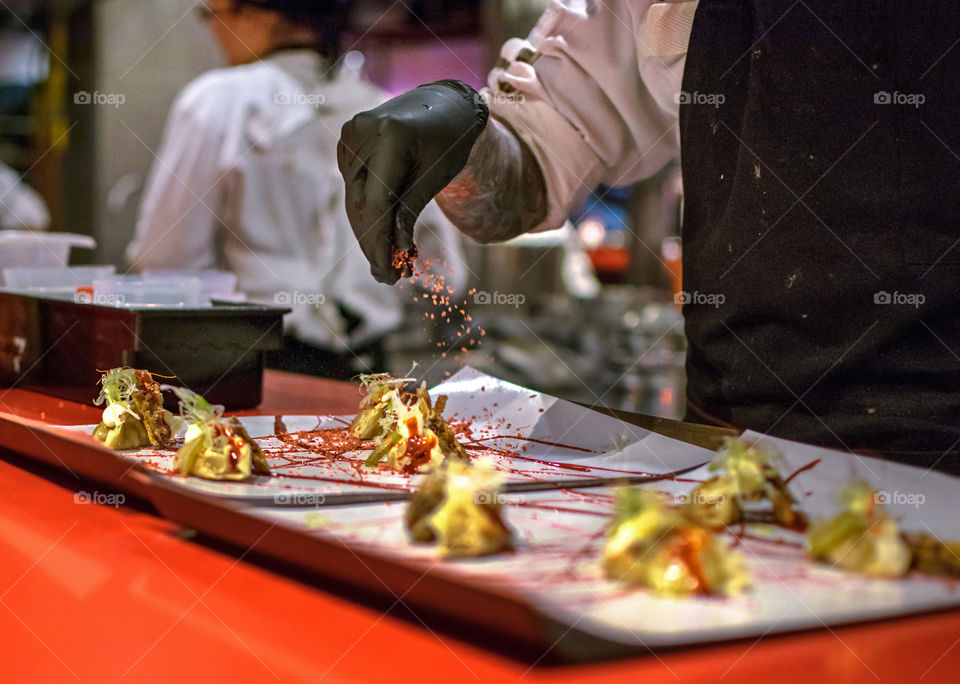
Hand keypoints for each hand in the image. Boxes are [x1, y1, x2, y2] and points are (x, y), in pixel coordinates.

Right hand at [338, 80, 488, 283]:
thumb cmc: (448, 140)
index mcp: (390, 134)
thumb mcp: (436, 176)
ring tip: (388, 266)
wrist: (444, 105)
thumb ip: (410, 209)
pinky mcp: (347, 143)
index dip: (378, 240)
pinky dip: (367, 214)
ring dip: (369, 234)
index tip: (386, 272)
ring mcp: (350, 135)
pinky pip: (354, 188)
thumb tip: (394, 249)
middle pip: (360, 203)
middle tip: (388, 277)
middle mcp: (362, 130)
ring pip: (354, 199)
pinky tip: (381, 239)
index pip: (376, 200)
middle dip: (374, 243)